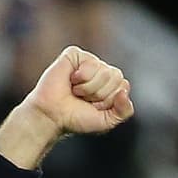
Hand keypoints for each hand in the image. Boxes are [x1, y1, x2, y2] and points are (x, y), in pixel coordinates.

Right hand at [0, 46, 133, 169]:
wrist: (52, 116)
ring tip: (75, 92)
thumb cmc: (76, 119)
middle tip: (83, 99)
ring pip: (104, 70)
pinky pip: (90, 62)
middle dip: (100, 94)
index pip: (123, 85)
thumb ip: (124, 111)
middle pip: (116, 76)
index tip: (94, 107)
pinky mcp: (74, 55)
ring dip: (88, 88)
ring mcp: (88, 62)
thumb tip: (124, 91)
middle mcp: (101, 71)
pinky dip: (81, 76)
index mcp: (111, 85)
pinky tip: (71, 81)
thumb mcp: (107, 122)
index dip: (109, 100)